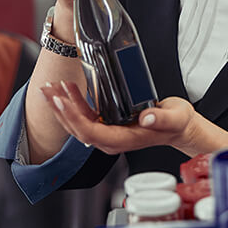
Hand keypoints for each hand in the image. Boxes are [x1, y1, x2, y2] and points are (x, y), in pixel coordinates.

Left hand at [39, 81, 227, 156]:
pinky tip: (67, 90)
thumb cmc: (176, 123)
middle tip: (48, 90)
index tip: (62, 101)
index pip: (90, 132)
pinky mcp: (107, 124)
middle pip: (77, 128)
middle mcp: (111, 139)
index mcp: (123, 140)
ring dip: (61, 105)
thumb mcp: (174, 118)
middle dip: (60, 109)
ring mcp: (107, 133)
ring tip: (50, 87)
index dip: (73, 117)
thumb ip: (161, 119)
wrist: (179, 127)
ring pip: (77, 123)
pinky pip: (84, 116)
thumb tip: (146, 118)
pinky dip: (72, 103)